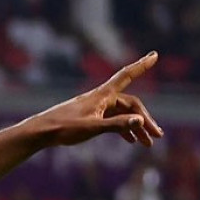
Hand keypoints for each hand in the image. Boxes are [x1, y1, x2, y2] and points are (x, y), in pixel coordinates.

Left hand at [31, 52, 162, 147]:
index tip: (154, 55)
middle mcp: (101, 98)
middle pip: (131, 105)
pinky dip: (123, 129)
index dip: (141, 65)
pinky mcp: (90, 117)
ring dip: (136, 127)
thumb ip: (117, 124)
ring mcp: (96, 108)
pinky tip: (130, 141)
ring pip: (123, 115)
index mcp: (102, 95)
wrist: (41, 132)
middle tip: (158, 136)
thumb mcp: (93, 127)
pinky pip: (113, 120)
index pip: (126, 75)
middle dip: (145, 120)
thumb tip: (140, 120)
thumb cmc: (64, 128)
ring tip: (148, 144)